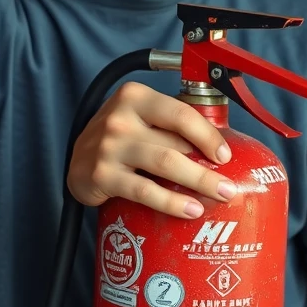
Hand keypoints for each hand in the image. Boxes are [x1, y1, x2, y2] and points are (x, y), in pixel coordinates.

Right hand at [68, 81, 236, 219]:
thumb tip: (220, 146)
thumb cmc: (118, 138)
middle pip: (176, 143)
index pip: (181, 113)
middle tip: (230, 187)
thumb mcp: (138, 116)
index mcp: (133, 97)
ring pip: (165, 164)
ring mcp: (109, 146)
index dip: (208, 135)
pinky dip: (172, 202)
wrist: (76, 160)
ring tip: (220, 196)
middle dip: (208, 168)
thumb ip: (169, 122)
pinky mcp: (102, 174)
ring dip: (198, 182)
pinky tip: (190, 209)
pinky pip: (145, 191)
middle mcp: (119, 118)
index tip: (224, 155)